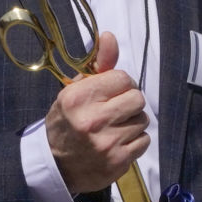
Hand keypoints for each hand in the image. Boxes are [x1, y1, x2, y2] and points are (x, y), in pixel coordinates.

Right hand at [45, 33, 149, 195]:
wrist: (56, 164)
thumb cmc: (69, 121)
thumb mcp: (75, 90)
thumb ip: (97, 64)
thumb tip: (110, 36)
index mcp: (78, 97)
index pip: (123, 78)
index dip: (121, 84)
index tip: (111, 93)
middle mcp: (93, 119)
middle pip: (137, 98)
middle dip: (129, 103)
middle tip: (115, 111)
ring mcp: (107, 142)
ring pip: (143, 120)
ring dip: (133, 123)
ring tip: (115, 128)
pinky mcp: (118, 160)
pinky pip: (144, 141)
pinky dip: (135, 141)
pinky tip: (118, 143)